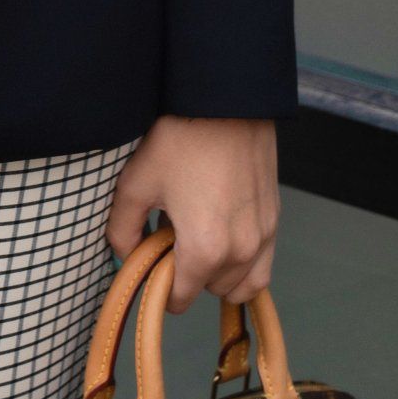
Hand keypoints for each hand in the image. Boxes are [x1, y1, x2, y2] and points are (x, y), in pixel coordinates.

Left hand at [106, 116, 279, 312]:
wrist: (225, 100)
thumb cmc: (179, 139)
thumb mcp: (135, 184)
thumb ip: (122, 232)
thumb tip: (124, 259)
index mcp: (205, 249)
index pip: (181, 299)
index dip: (159, 288)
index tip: (150, 265)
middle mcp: (241, 251)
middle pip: (211, 291)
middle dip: (189, 276)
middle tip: (171, 242)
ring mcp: (264, 235)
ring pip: (242, 285)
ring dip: (219, 276)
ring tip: (199, 241)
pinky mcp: (275, 217)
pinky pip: (263, 264)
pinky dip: (245, 265)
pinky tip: (224, 236)